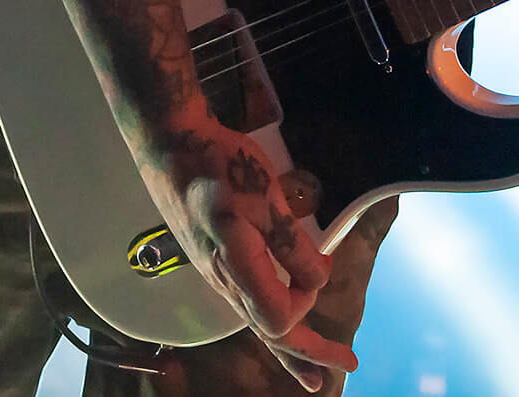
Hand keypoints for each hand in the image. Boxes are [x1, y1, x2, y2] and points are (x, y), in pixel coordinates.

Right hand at [136, 114, 352, 390]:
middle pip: (270, 334)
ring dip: (289, 346)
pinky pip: (245, 303)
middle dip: (309, 354)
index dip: (307, 303)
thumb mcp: (265, 200)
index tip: (318, 268)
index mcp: (237, 269)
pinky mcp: (213, 260)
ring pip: (256, 322)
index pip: (280, 319)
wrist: (172, 146)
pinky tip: (277, 314)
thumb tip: (317, 279)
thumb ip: (292, 246)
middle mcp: (224, 282)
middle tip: (347, 367)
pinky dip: (269, 319)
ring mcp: (216, 273)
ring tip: (309, 371)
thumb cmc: (220, 167)